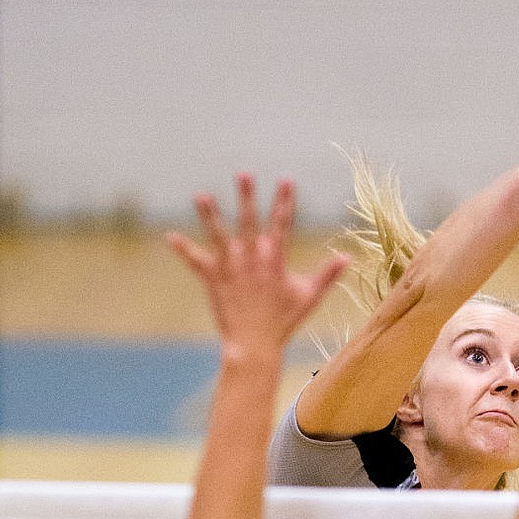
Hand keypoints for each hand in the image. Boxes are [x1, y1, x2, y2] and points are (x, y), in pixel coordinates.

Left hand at [168, 174, 349, 355]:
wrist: (254, 345)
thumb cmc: (283, 323)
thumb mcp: (309, 297)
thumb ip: (328, 275)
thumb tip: (348, 257)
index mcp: (275, 259)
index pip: (281, 223)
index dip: (284, 201)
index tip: (286, 180)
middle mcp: (252, 258)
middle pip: (248, 221)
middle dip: (247, 196)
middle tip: (243, 173)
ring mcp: (231, 267)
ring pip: (219, 235)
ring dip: (210, 214)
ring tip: (201, 195)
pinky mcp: (213, 279)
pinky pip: (196, 261)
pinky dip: (183, 250)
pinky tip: (170, 237)